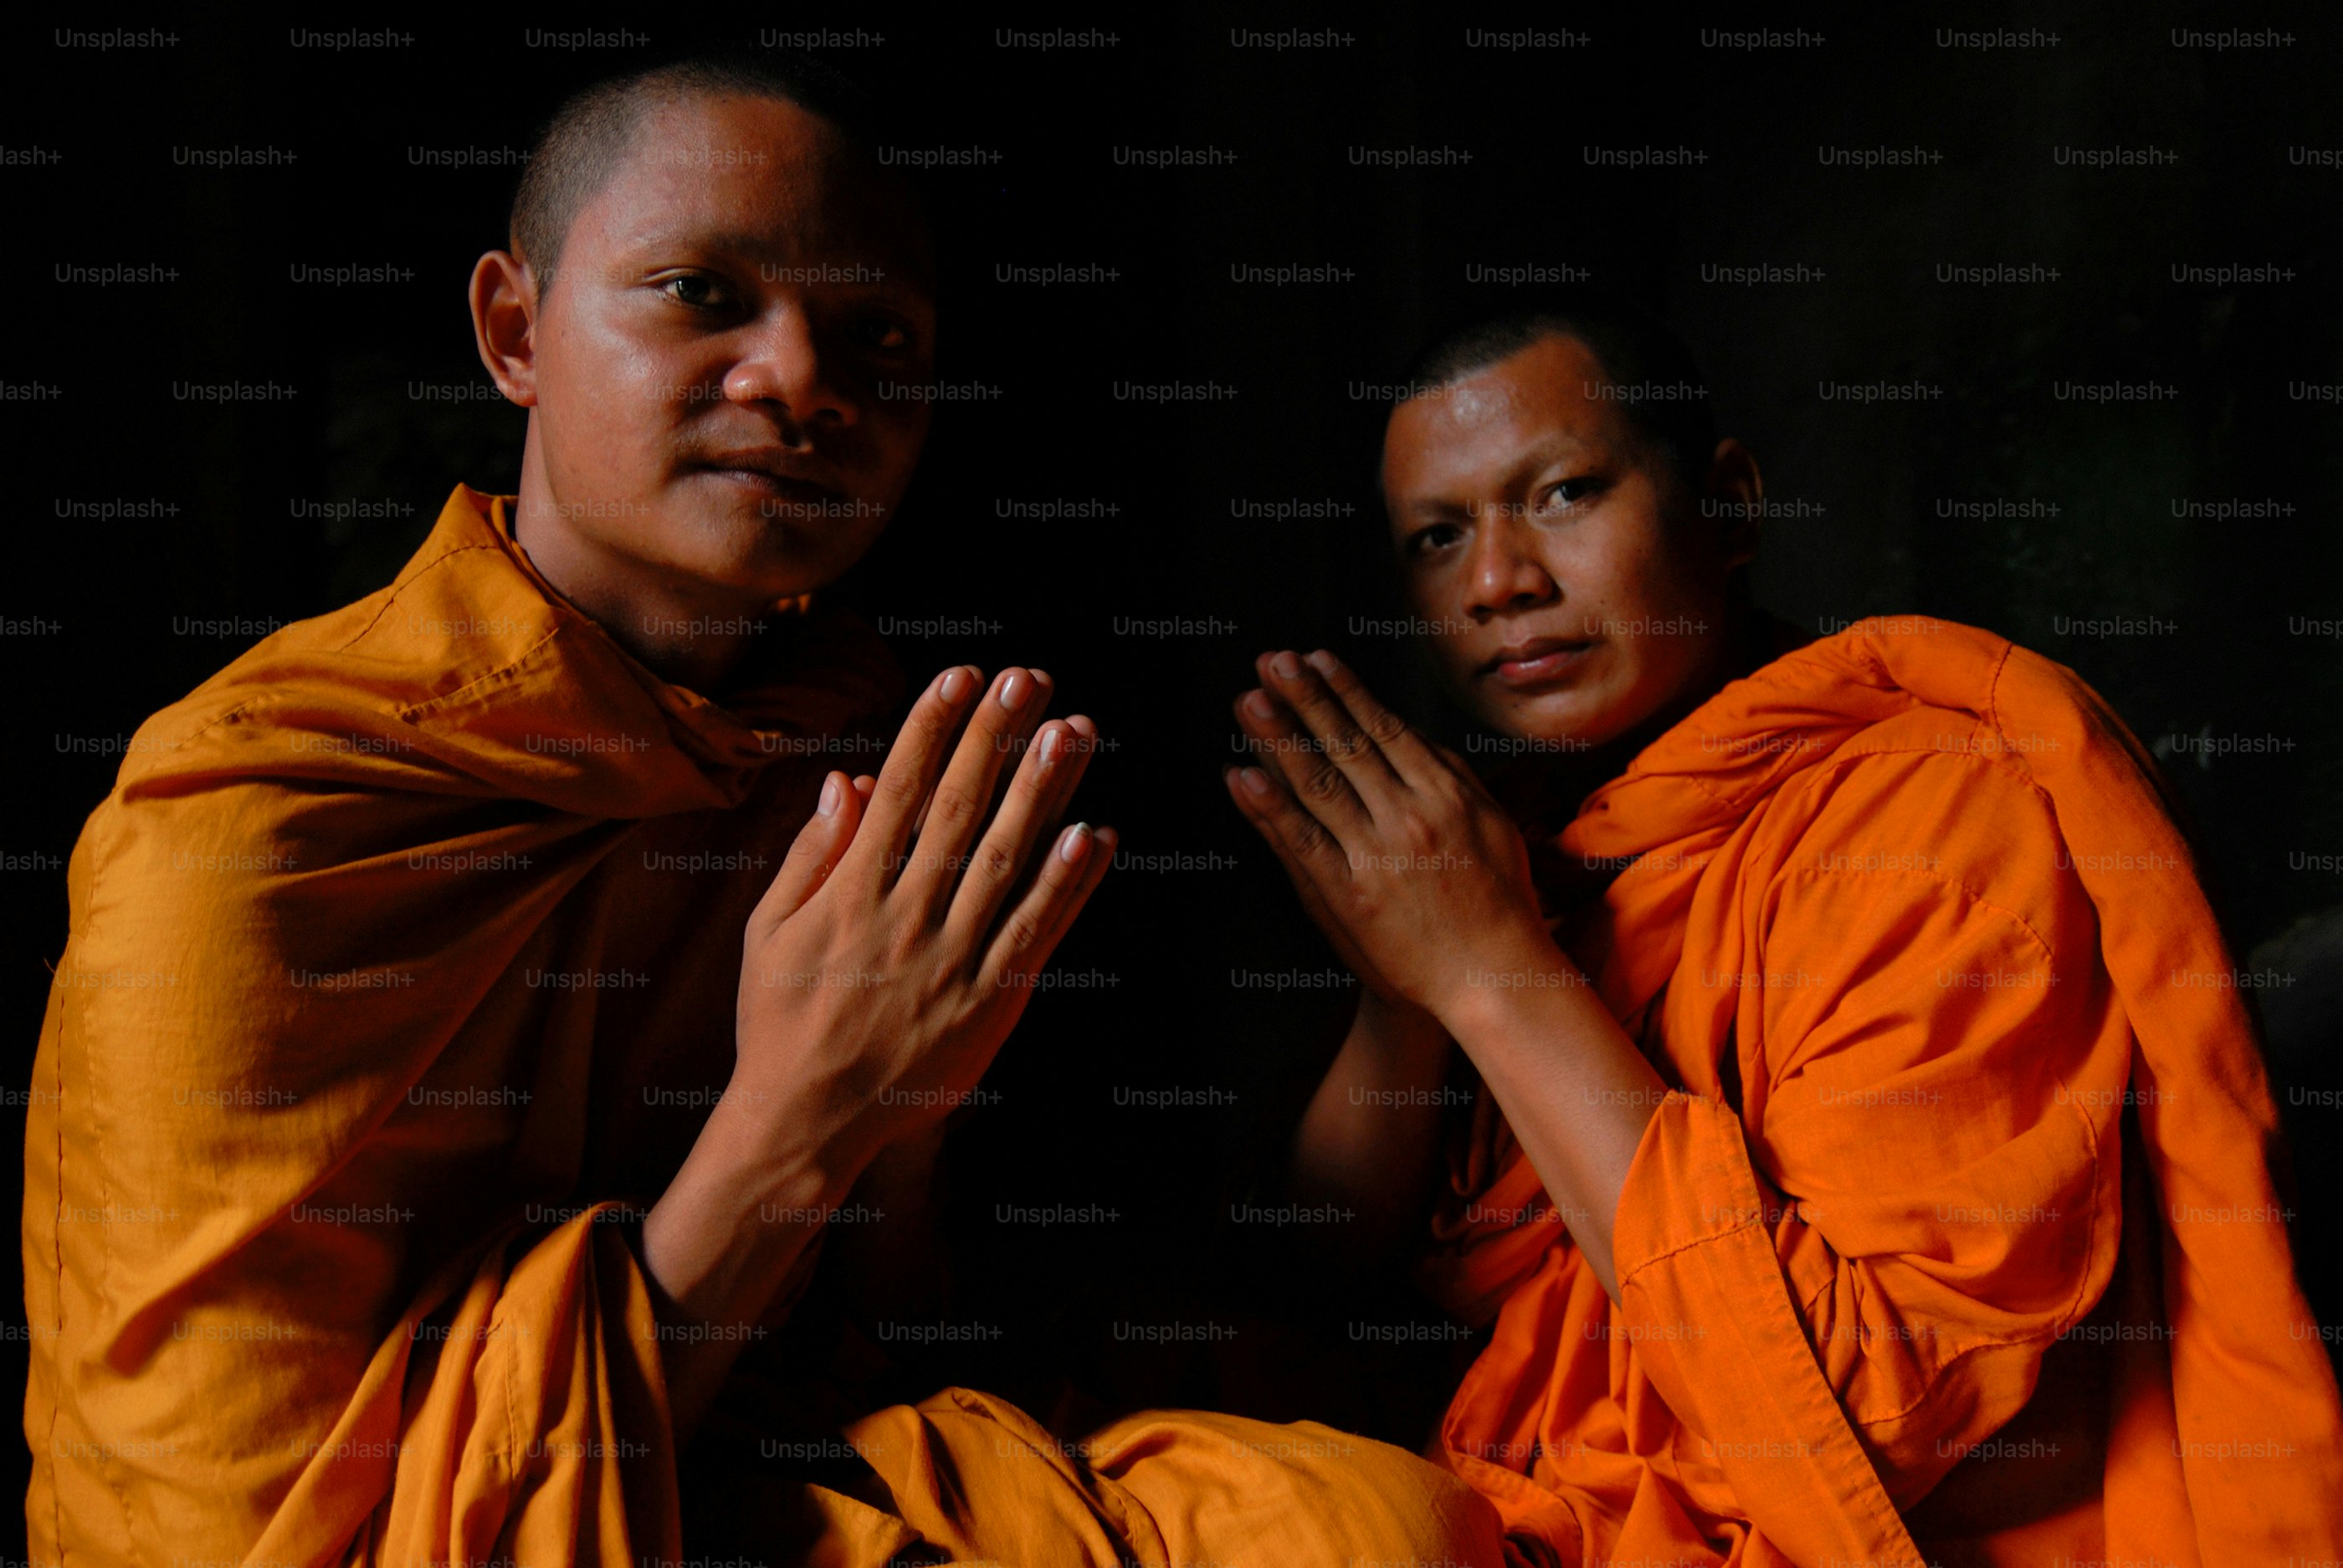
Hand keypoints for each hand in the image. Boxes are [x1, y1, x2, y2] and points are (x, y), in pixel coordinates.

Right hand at [735, 664, 1115, 1179]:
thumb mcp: (771, 930)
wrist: (806, 1121)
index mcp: (850, 891)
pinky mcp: (990, 1002)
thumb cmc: (781, 1022)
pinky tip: (1095, 835)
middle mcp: (905, 916)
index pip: (902, 789)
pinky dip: (1067, 884)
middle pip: (962, 810)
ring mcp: (951, 959)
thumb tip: (850, 777)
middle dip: (997, 737)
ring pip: (1007, 860)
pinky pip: (1036, 932)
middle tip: (1029, 680)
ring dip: (1044, 792)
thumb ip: (813, 852)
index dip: (934, 727)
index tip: (961, 676)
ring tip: (1075, 732)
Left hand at [1226, 648, 1548, 1021]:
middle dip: (1305, 699)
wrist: (1489, 978)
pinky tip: (1243, 776)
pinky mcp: (1347, 894)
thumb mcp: (1492, 822)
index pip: (1384, 729)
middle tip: (1272, 662)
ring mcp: (1375, 855)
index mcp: (1446, 793)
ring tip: (1248, 702)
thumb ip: (1452, 772)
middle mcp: (1409, 816)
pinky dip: (1269, 807)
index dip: (1345, 691)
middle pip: (1345, 746)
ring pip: (1318, 784)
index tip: (1315, 659)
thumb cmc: (1497, 899)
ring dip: (1278, 739)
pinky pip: (1300, 841)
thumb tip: (1408, 730)